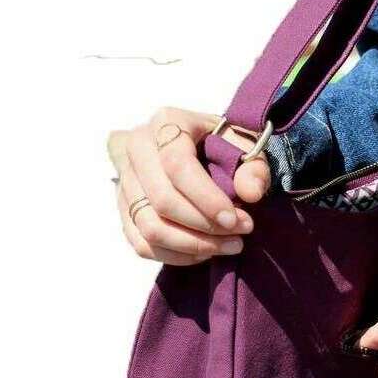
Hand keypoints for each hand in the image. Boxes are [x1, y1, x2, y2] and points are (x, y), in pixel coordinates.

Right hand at [107, 107, 271, 264]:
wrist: (197, 145)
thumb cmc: (223, 144)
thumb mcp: (246, 146)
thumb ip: (254, 167)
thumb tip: (250, 193)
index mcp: (167, 122)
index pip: (177, 164)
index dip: (206, 198)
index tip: (235, 220)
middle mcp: (136, 146)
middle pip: (161, 199)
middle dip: (204, 226)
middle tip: (240, 234)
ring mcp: (124, 178)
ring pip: (148, 226)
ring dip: (192, 245)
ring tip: (228, 246)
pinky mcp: (123, 206)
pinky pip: (140, 242)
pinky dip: (175, 255)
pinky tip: (205, 252)